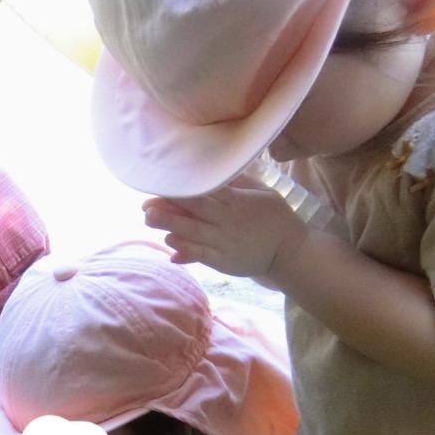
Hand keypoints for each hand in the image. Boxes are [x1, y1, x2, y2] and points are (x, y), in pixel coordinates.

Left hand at [142, 178, 310, 279]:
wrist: (289, 252)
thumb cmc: (274, 216)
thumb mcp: (261, 192)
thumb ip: (236, 184)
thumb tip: (213, 172)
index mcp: (236, 202)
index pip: (206, 192)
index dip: (183, 190)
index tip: (163, 183)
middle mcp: (227, 222)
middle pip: (194, 212)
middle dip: (168, 208)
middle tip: (146, 204)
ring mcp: (223, 243)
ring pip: (192, 234)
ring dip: (169, 226)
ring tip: (148, 219)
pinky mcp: (222, 262)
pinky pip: (200, 254)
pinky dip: (183, 248)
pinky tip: (168, 242)